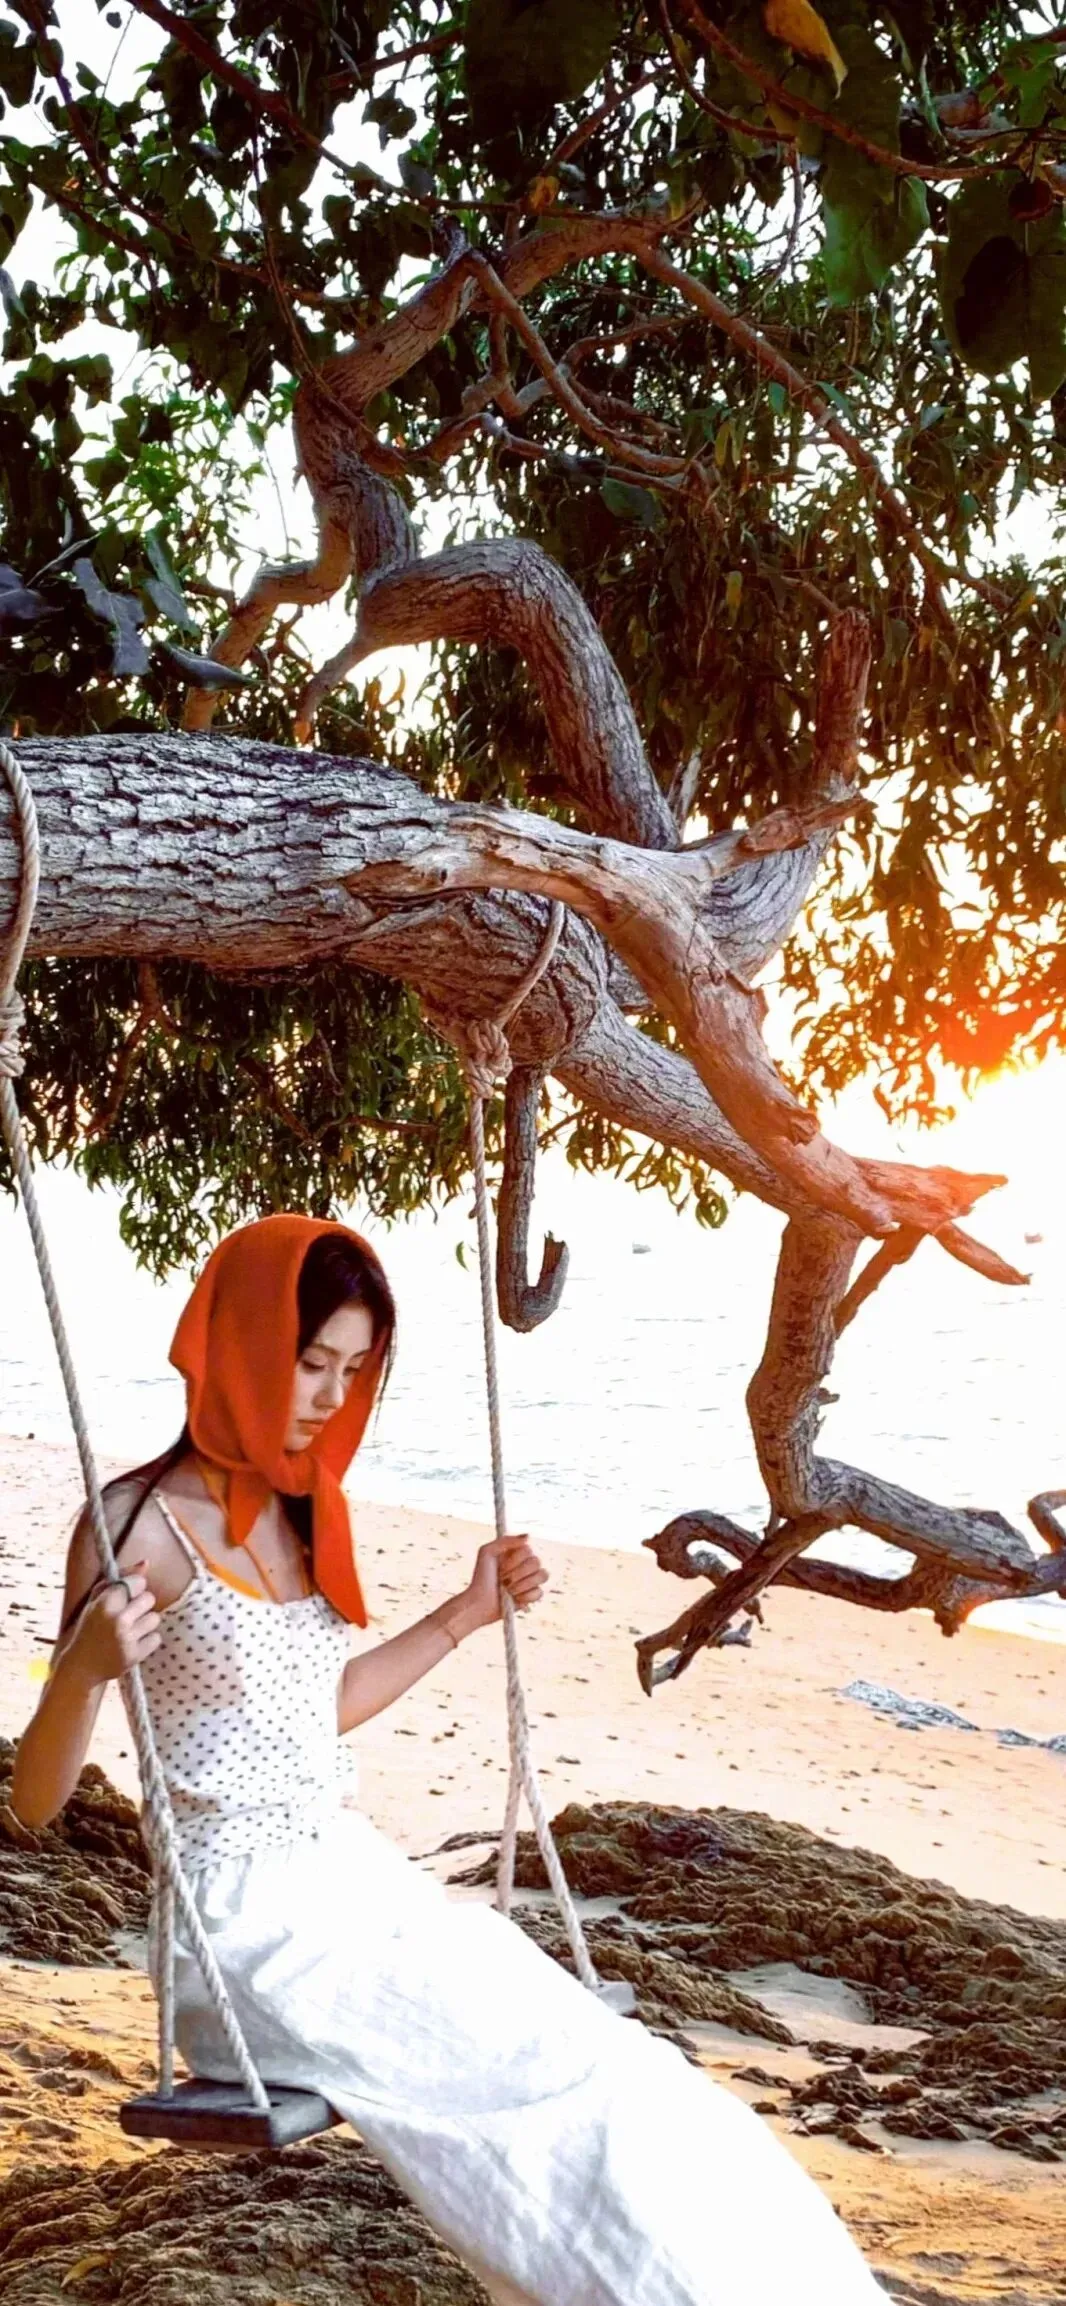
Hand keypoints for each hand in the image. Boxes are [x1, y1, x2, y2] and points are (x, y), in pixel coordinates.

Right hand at [66, 1563, 161, 1686]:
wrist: (82, 1665)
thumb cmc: (90, 1626)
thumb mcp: (97, 1598)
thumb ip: (122, 1577)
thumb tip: (147, 1562)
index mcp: (105, 1603)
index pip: (138, 1582)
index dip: (135, 1587)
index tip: (126, 1595)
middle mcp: (118, 1620)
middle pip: (150, 1598)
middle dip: (141, 1604)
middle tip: (128, 1613)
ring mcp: (127, 1639)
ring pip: (155, 1618)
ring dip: (145, 1623)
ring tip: (130, 1629)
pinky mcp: (134, 1656)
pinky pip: (156, 1638)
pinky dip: (147, 1640)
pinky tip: (132, 1642)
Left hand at [463, 1535, 547, 1630]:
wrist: (479, 1603)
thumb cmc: (481, 1577)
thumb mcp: (487, 1552)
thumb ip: (506, 1540)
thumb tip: (529, 1536)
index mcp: (516, 1553)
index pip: (528, 1549)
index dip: (515, 1560)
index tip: (501, 1567)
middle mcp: (526, 1564)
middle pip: (537, 1562)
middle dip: (518, 1574)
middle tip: (503, 1580)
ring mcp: (531, 1580)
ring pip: (543, 1575)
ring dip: (522, 1585)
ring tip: (508, 1590)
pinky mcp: (532, 1596)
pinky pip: (540, 1592)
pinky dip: (525, 1596)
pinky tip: (514, 1599)